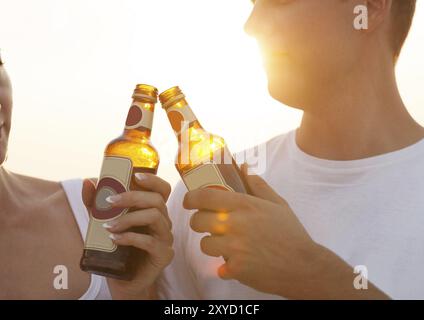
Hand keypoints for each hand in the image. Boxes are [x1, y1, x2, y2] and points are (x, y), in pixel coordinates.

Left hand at [82, 173, 173, 299]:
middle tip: (109, 201)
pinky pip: (149, 241)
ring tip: (108, 226)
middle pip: (157, 200)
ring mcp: (165, 238)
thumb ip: (96, 204)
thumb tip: (88, 182)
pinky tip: (114, 239)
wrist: (123, 281)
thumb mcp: (103, 222)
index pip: (162, 190)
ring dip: (128, 218)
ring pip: (154, 217)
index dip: (153, 180)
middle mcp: (163, 222)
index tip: (135, 175)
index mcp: (153, 211)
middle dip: (132, 197)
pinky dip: (129, 237)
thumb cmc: (117, 250)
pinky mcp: (163, 254)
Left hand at [184, 164, 388, 298]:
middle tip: (209, 224)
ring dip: (212, 245)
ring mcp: (234, 248)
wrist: (304, 266)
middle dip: (200, 222)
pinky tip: (239, 262)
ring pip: (205, 244)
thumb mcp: (278, 204)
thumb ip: (258, 186)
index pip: (205, 197)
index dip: (191, 198)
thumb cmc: (291, 233)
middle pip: (198, 221)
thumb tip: (244, 168)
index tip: (189, 201)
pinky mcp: (236, 268)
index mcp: (244, 205)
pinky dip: (225, 266)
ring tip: (227, 245)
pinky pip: (218, 266)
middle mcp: (235, 224)